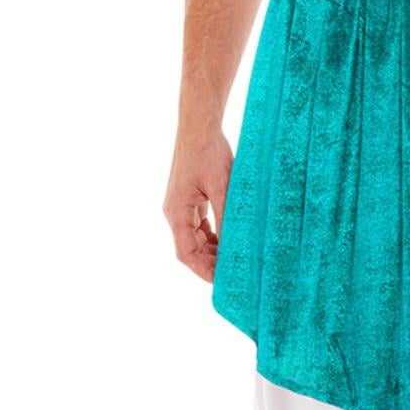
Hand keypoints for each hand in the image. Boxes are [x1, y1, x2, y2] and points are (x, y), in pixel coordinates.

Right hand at [164, 132, 233, 282]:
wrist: (199, 127)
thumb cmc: (209, 153)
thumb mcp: (222, 187)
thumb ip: (225, 217)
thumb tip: (234, 245)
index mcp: (177, 212)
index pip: (186, 253)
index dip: (202, 270)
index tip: (220, 281)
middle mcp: (175, 212)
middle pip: (189, 248)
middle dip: (209, 263)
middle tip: (233, 274)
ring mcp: (181, 206)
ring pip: (195, 238)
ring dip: (212, 251)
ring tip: (234, 260)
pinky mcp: (190, 199)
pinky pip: (199, 225)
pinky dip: (212, 236)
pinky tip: (229, 240)